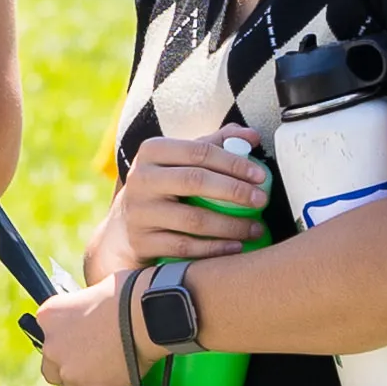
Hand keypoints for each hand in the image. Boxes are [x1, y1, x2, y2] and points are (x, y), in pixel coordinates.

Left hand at [36, 278, 139, 385]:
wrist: (145, 313)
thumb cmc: (125, 294)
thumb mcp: (91, 292)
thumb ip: (80, 310)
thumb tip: (90, 317)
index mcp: (49, 316)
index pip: (48, 337)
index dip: (66, 344)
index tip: (80, 345)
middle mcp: (53, 346)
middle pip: (53, 369)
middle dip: (70, 370)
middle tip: (90, 367)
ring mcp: (72, 371)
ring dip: (87, 385)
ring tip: (106, 379)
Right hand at [85, 129, 266, 271]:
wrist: (123, 228)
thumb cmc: (164, 187)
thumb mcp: (180, 161)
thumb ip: (215, 144)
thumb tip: (251, 136)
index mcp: (152, 151)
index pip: (199, 151)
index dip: (233, 162)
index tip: (261, 176)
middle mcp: (140, 179)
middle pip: (195, 180)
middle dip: (235, 191)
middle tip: (262, 200)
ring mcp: (139, 213)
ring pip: (193, 219)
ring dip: (231, 225)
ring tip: (256, 228)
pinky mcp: (142, 243)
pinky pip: (185, 247)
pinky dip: (215, 249)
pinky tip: (236, 247)